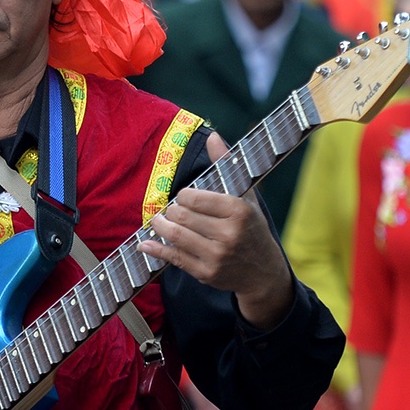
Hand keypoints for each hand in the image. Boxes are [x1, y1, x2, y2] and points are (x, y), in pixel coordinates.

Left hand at [138, 131, 293, 328]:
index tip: (184, 197)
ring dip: (159, 227)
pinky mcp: (206, 273)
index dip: (182, 196)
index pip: (193, 197)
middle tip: (170, 210)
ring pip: (175, 236)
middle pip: (181, 216)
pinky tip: (146, 244)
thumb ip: (225, 165)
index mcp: (238, 210)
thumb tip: (212, 136)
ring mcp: (217, 256)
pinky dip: (156, 250)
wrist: (263, 272)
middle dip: (170, 211)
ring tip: (157, 221)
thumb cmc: (252, 227)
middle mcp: (228, 234)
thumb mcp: (245, 196)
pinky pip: (174, 258)